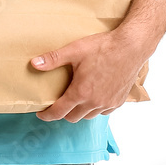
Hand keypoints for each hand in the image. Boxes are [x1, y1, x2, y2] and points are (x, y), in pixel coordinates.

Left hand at [31, 29, 149, 122]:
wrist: (131, 47)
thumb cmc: (103, 47)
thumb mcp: (74, 50)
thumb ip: (53, 59)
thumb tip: (34, 64)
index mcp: (81, 93)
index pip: (59, 112)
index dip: (47, 115)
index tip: (41, 113)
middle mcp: (94, 103)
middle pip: (72, 117)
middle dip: (62, 113)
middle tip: (58, 102)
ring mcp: (108, 104)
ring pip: (88, 116)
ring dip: (79, 111)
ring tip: (75, 98)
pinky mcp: (118, 101)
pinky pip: (103, 112)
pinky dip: (95, 108)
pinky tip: (93, 96)